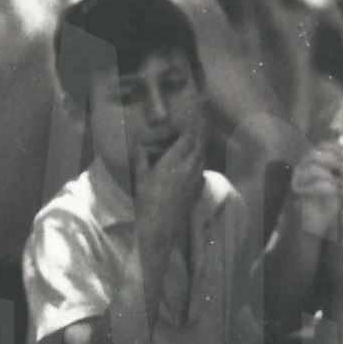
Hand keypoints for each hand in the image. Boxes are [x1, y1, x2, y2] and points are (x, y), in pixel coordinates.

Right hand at [134, 125, 204, 246]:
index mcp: (174, 161)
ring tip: (196, 142)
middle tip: (199, 125)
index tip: (192, 118)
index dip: (191, 126)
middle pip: (198, 145)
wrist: (161, 226)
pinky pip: (202, 171)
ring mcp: (195, 179)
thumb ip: (141, 160)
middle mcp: (188, 167)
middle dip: (198, 134)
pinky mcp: (197, 190)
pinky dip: (200, 164)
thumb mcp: (141, 178)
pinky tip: (195, 165)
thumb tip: (140, 148)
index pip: (187, 138)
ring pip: (202, 158)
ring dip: (200, 148)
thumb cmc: (147, 201)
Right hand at [287, 138, 342, 238]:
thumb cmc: (326, 204)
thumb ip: (340, 161)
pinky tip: (335, 191)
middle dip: (334, 160)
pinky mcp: (297, 197)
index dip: (334, 147)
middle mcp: (299, 170)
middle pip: (315, 155)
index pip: (319, 147)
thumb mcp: (338, 180)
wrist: (315, 228)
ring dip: (331, 175)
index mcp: (308, 164)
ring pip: (313, 169)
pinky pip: (314, 186)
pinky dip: (328, 187)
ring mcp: (296, 183)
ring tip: (340, 184)